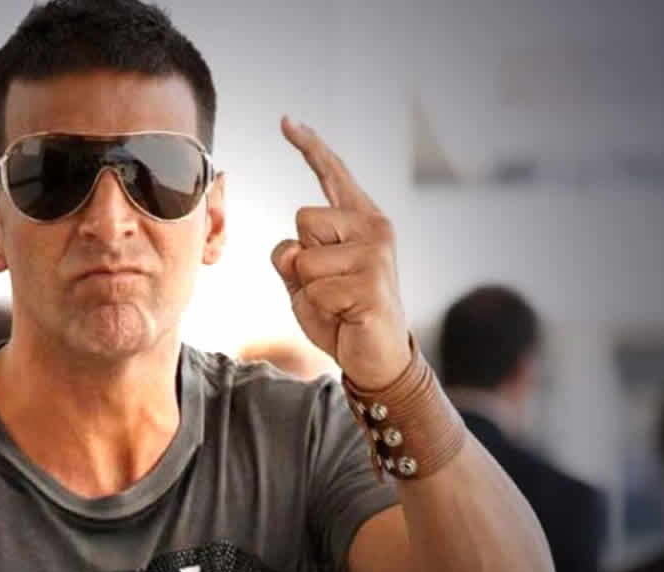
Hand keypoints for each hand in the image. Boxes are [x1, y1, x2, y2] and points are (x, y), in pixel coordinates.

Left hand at [271, 116, 411, 389]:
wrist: (376, 358)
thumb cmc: (341, 314)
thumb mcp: (306, 281)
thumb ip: (293, 255)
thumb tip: (290, 247)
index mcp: (360, 220)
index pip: (332, 175)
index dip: (310, 147)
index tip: (287, 120)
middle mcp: (374, 228)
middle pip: (303, 219)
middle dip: (301, 259)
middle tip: (329, 288)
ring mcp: (377, 255)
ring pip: (304, 258)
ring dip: (306, 290)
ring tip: (336, 304)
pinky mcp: (372, 284)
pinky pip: (314, 289)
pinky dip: (316, 310)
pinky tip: (344, 317)